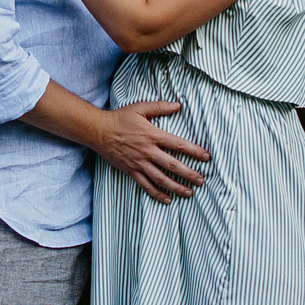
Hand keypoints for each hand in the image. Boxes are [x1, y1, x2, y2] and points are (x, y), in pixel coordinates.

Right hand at [94, 100, 209, 202]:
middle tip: (201, 180)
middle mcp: (147, 151)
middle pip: (173, 165)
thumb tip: (178, 105)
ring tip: (189, 192)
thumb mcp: (140, 108)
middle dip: (189, 174)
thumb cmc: (120, 118)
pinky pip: (145, 184)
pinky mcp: (131, 171)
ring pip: (161, 178)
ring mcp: (139, 163)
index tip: (206, 157)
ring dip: (176, 187)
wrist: (98, 131)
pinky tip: (167, 199)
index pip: (178, 145)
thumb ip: (160, 107)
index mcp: (153, 135)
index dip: (194, 151)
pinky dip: (157, 193)